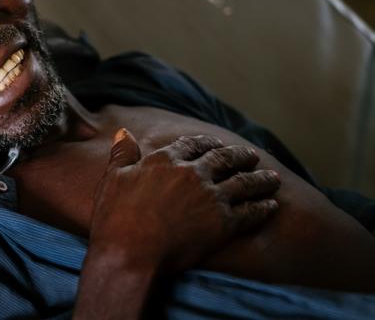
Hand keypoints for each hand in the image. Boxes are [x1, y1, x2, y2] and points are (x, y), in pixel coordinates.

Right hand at [91, 129, 280, 273]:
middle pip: (224, 159)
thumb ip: (122, 154)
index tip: (215, 144)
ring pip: (244, 182)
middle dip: (240, 156)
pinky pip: (251, 212)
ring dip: (260, 179)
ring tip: (272, 178)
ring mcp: (211, 197)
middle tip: (252, 156)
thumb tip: (124, 133)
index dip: (206, 143)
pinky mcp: (224, 223)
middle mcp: (193, 173)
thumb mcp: (113, 178)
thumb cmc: (115, 217)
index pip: (192, 144)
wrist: (130, 253)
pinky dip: (263, 207)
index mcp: (166, 160)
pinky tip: (272, 205)